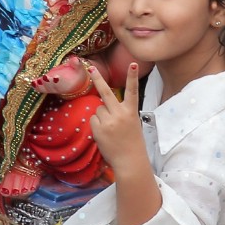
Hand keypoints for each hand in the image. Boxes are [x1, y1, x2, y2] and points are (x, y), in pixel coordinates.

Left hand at [32, 56, 90, 96]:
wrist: (77, 84)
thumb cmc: (77, 73)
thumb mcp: (79, 68)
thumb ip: (76, 64)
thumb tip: (75, 59)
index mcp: (68, 82)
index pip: (63, 81)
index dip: (58, 79)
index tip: (55, 77)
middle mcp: (60, 86)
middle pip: (53, 85)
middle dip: (48, 82)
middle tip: (43, 78)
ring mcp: (54, 88)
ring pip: (47, 88)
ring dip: (41, 85)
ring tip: (36, 81)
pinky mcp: (49, 87)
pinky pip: (43, 88)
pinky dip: (37, 87)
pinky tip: (32, 83)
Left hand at [84, 62, 148, 178]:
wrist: (129, 160)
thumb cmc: (132, 142)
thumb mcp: (131, 123)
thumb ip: (120, 112)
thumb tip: (102, 106)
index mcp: (131, 111)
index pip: (133, 91)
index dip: (133, 77)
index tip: (134, 64)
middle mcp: (120, 114)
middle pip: (106, 92)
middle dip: (98, 78)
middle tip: (90, 67)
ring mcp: (108, 121)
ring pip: (98, 109)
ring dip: (101, 116)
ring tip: (110, 129)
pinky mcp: (99, 128)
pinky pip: (93, 119)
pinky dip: (97, 125)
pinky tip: (105, 134)